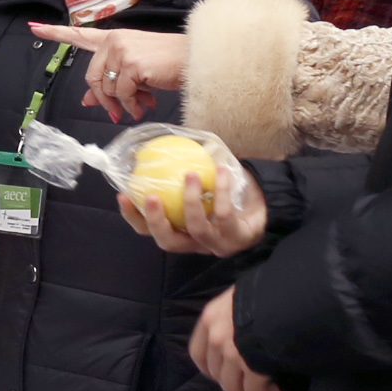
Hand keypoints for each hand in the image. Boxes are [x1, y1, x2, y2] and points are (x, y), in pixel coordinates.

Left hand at [29, 22, 184, 123]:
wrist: (196, 60)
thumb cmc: (168, 65)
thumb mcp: (135, 74)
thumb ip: (110, 83)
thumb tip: (87, 100)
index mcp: (114, 39)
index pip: (81, 35)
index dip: (56, 33)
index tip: (34, 27)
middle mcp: (115, 40)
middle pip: (92, 78)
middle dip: (104, 99)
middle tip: (117, 112)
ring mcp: (122, 50)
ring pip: (106, 89)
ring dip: (121, 104)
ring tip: (141, 104)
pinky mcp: (132, 64)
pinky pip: (121, 95)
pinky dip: (131, 106)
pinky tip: (144, 105)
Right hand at [116, 163, 266, 256]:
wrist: (268, 202)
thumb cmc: (230, 193)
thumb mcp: (203, 183)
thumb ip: (180, 172)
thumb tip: (155, 146)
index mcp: (181, 233)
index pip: (149, 231)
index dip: (134, 216)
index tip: (123, 194)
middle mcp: (196, 244)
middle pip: (168, 241)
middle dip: (156, 220)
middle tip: (150, 195)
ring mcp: (218, 244)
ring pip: (197, 228)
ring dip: (191, 200)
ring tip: (191, 175)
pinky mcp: (239, 238)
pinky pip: (224, 213)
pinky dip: (221, 190)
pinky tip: (222, 170)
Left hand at [191, 288, 282, 390]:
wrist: (298, 293)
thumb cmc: (275, 289)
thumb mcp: (245, 295)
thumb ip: (235, 314)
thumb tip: (241, 334)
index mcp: (211, 316)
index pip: (197, 353)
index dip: (210, 369)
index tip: (225, 374)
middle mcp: (216, 336)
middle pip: (216, 374)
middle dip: (235, 383)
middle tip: (253, 383)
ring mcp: (233, 352)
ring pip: (233, 387)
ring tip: (268, 390)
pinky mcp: (252, 365)